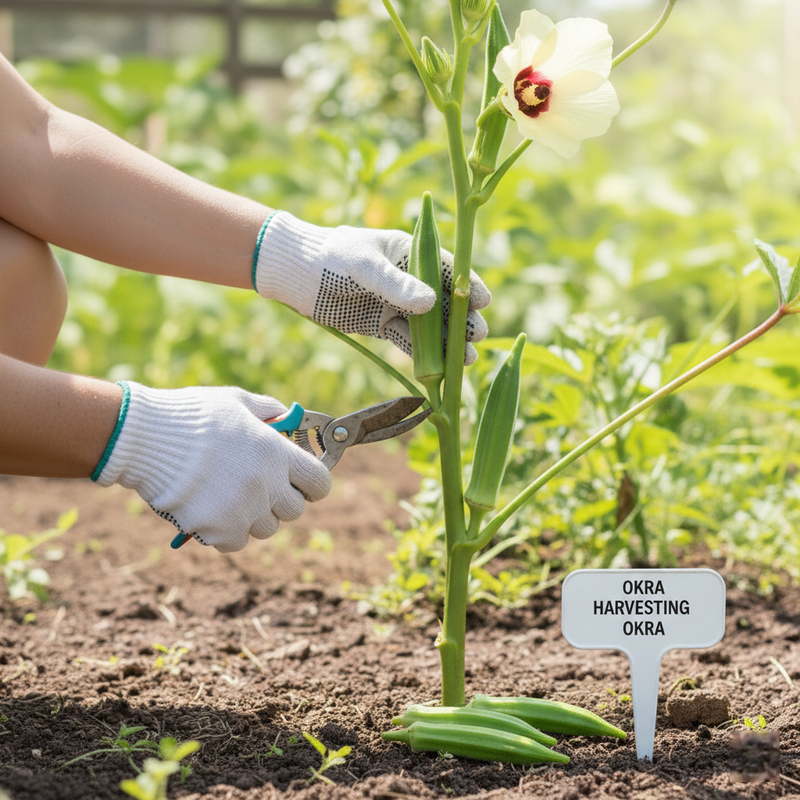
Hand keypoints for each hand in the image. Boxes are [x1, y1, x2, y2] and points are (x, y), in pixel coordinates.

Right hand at [93, 382, 331, 551]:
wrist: (144, 437)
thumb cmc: (192, 415)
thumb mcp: (237, 402)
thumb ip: (269, 412)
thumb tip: (288, 418)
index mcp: (278, 453)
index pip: (320, 483)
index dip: (313, 483)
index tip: (302, 481)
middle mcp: (267, 485)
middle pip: (294, 510)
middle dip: (281, 500)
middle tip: (258, 486)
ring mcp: (243, 511)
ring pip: (266, 529)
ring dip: (253, 516)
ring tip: (228, 494)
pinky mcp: (217, 530)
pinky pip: (236, 542)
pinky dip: (227, 531)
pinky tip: (211, 509)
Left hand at [253, 212, 490, 364]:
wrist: (297, 276)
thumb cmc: (331, 257)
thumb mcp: (364, 266)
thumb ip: (395, 284)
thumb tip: (431, 303)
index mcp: (409, 253)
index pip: (446, 268)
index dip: (468, 284)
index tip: (483, 301)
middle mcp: (409, 279)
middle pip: (444, 301)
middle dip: (463, 319)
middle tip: (478, 335)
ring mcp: (397, 304)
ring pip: (430, 326)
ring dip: (448, 342)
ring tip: (466, 359)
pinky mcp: (383, 325)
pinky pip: (408, 341)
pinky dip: (423, 354)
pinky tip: (440, 368)